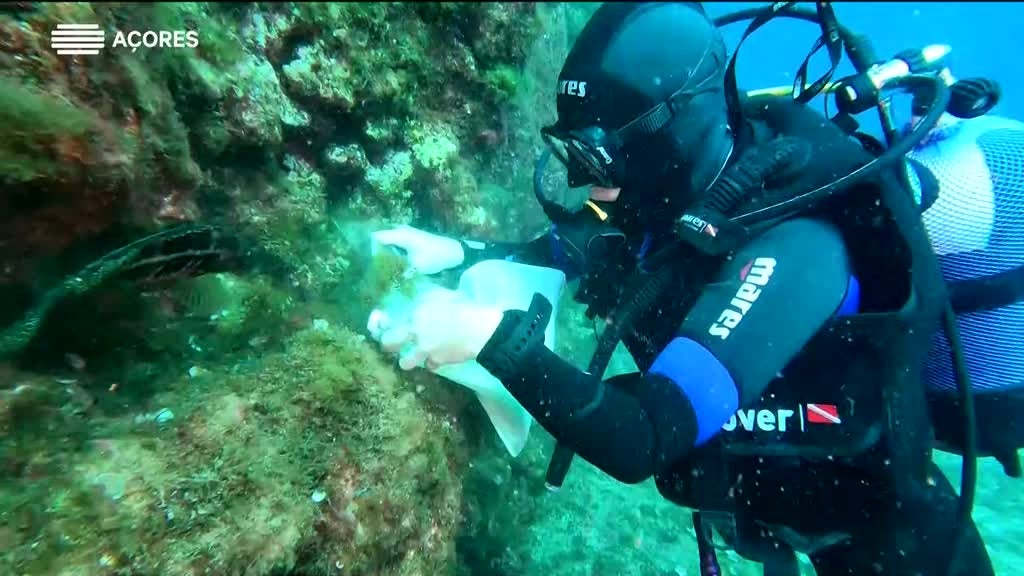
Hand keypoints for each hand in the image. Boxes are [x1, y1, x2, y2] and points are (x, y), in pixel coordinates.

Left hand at [367, 287, 503, 370]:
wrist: (480, 329)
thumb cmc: (465, 307)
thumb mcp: (443, 294)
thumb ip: (427, 298)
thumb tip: (419, 300)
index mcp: (416, 311)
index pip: (391, 319)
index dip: (387, 324)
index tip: (387, 326)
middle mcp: (415, 330)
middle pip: (388, 342)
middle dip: (387, 344)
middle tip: (390, 346)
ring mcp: (424, 348)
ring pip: (405, 362)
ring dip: (408, 361)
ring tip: (413, 358)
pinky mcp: (436, 360)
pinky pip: (429, 365)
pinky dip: (433, 363)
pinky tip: (438, 358)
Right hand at [370, 225, 464, 274]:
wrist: (453, 252)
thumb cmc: (434, 257)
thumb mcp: (415, 267)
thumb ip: (397, 271)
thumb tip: (382, 280)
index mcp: (399, 234)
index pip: (374, 237)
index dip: (367, 249)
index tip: (364, 263)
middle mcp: (399, 230)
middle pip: (378, 239)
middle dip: (373, 252)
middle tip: (368, 267)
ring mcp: (404, 232)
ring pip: (385, 241)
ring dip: (381, 253)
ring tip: (375, 267)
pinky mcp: (408, 238)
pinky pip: (392, 243)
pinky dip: (389, 252)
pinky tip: (387, 264)